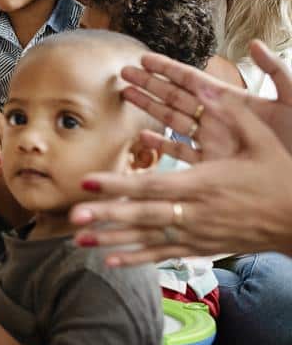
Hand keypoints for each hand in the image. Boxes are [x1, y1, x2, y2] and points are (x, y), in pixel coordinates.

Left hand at [72, 70, 291, 262]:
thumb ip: (231, 113)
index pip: (153, 185)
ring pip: (148, 239)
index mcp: (205, 184)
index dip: (118, 184)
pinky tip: (109, 260)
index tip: (88, 182)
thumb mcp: (260, 140)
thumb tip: (207, 84)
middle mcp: (197, 213)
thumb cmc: (281, 176)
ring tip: (78, 240)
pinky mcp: (202, 248)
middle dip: (106, 216)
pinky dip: (136, 258)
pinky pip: (164, 254)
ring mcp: (198, 234)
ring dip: (112, 240)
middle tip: (73, 216)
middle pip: (144, 215)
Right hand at [116, 41, 291, 164]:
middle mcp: (219, 119)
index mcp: (234, 100)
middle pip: (175, 96)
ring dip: (148, 107)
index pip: (192, 79)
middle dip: (149, 83)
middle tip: (124, 73)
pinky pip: (180, 153)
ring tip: (126, 95)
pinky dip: (160, 144)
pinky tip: (143, 136)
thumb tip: (254, 44)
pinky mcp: (213, 166)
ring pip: (172, 120)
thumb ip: (276, 71)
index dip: (167, 68)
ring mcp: (214, 142)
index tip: (145, 59)